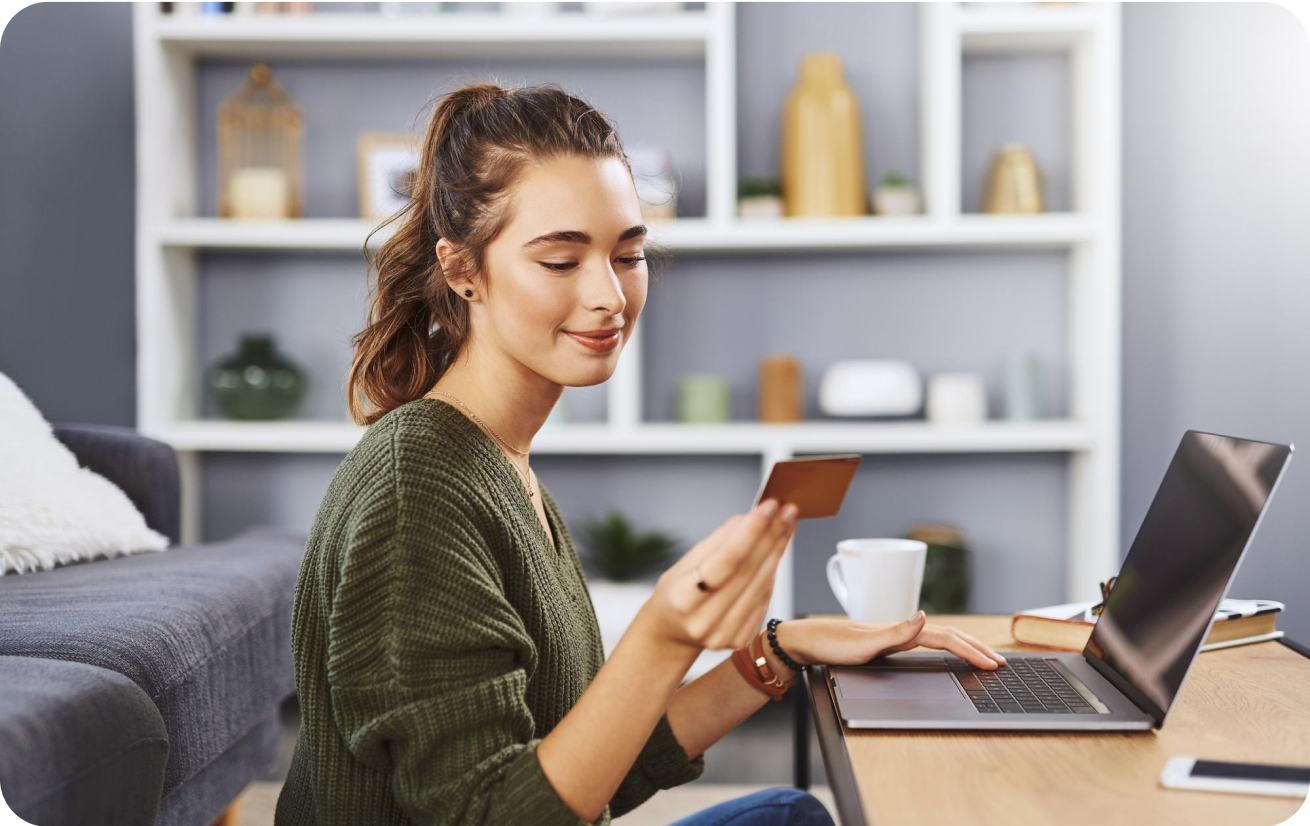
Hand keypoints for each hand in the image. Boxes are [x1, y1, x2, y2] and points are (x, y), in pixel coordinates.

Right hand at [634, 498, 799, 653]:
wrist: (671, 633)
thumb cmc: (676, 592)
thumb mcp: (685, 562)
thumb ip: (718, 541)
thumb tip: (750, 518)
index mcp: (684, 599)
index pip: (727, 559)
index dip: (752, 531)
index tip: (769, 507)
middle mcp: (704, 621)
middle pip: (748, 571)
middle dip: (771, 536)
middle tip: (787, 510)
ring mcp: (724, 634)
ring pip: (761, 585)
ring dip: (778, 551)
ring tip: (787, 524)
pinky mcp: (740, 639)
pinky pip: (763, 599)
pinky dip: (772, 572)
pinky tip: (777, 551)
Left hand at [779, 614, 1008, 670]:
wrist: (804, 641)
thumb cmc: (829, 644)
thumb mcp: (862, 644)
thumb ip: (895, 632)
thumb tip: (926, 616)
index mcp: (899, 629)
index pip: (945, 638)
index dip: (971, 650)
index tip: (993, 663)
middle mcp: (899, 628)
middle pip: (947, 635)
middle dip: (975, 647)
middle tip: (1000, 661)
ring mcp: (894, 634)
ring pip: (938, 637)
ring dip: (963, 645)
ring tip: (982, 654)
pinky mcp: (886, 640)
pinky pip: (925, 642)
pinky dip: (944, 646)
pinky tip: (945, 650)